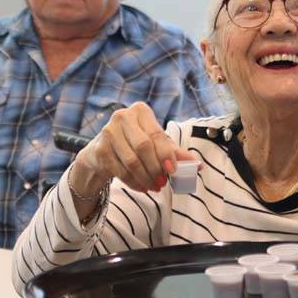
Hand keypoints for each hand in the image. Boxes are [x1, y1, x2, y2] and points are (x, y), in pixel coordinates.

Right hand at [73, 101, 192, 192]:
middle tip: (163, 182)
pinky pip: (120, 171)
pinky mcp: (99, 150)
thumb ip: (174, 152)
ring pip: (131, 160)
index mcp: (140, 111)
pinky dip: (133, 182)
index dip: (166, 153)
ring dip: (146, 178)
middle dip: (156, 168)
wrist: (102, 151)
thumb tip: (198, 165)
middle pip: (143, 146)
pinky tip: (141, 186)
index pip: (156, 134)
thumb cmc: (134, 144)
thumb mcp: (155, 144)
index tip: (173, 169)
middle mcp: (122, 117)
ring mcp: (108, 132)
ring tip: (154, 186)